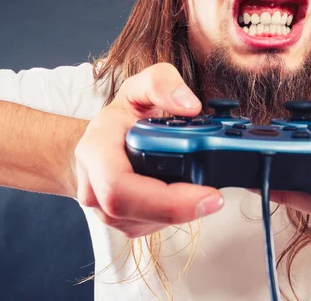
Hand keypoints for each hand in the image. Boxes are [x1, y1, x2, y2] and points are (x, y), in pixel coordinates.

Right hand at [73, 63, 223, 237]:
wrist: (100, 143)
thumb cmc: (120, 117)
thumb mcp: (139, 86)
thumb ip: (162, 84)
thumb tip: (190, 106)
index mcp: (96, 150)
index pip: (120, 185)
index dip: (165, 198)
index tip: (207, 193)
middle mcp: (94, 186)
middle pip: (134, 212)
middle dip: (181, 209)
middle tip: (216, 198)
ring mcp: (105, 211)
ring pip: (146, 223)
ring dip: (180, 212)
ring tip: (205, 192)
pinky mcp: (123, 222)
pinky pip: (152, 225)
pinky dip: (176, 214)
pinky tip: (189, 197)